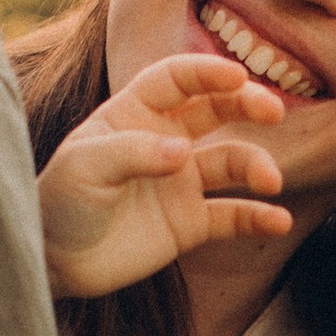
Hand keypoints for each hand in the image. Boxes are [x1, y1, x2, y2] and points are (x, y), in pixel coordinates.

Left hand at [38, 53, 290, 297]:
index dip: (206, 72)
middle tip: (273, 111)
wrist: (57, 263)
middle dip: (247, 104)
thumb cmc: (61, 201)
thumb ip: (131, 153)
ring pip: (232, 161)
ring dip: (256, 166)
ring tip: (270, 181)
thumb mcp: (83, 167)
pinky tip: (278, 221)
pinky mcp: (191, 222)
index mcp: (134, 112)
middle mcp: (166, 139)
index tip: (236, 75)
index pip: (177, 79)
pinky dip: (258, 217)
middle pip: (216, 108)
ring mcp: (182, 180)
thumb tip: (183, 152)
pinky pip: (233, 215)